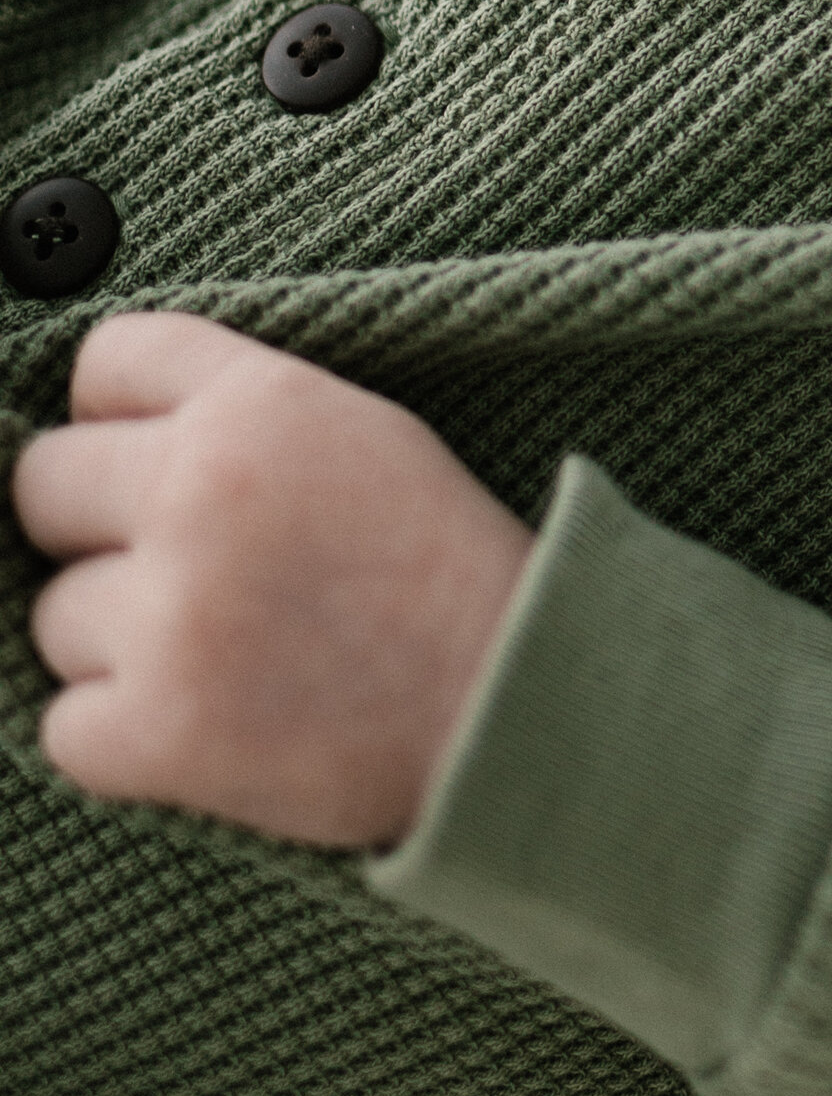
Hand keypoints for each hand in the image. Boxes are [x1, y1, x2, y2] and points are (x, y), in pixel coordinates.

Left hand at [14, 314, 532, 848]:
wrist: (519, 708)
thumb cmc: (443, 571)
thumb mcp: (362, 433)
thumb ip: (231, 411)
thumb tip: (91, 424)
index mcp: (260, 403)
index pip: (104, 359)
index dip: (121, 416)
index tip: (150, 461)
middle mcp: (203, 491)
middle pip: (43, 485)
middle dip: (98, 531)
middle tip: (187, 573)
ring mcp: (173, 614)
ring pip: (52, 616)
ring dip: (120, 645)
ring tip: (229, 656)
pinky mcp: (157, 728)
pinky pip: (64, 725)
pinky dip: (126, 736)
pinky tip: (215, 721)